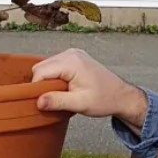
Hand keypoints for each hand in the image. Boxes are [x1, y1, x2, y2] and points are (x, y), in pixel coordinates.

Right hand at [31, 48, 147, 130]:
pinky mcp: (74, 57)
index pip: (40, 72)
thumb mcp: (79, 104)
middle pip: (41, 67)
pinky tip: (64, 87)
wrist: (120, 95)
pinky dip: (54, 77)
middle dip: (42, 84)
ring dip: (48, 81)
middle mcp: (70, 53)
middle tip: (54, 99)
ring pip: (46, 66)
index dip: (37, 88)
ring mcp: (72, 53)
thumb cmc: (104, 99)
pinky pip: (55, 65)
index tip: (42, 101)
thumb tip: (38, 101)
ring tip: (62, 93)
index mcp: (71, 62)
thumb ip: (57, 101)